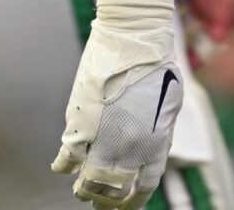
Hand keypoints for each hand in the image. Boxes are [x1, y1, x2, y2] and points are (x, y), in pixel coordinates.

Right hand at [53, 23, 181, 208]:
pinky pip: (67, 157)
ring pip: (87, 181)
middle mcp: (129, 147)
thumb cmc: (157, 67)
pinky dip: (62, 166)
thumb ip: (162, 133)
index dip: (134, 202)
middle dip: (106, 202)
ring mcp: (103, 137)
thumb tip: (156, 154)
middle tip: (100, 203)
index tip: (127, 208)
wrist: (133, 40)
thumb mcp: (171, 105)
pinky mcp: (80, 123)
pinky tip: (61, 168)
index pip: (145, 187)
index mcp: (155, 144)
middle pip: (113, 190)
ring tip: (81, 190)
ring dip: (84, 189)